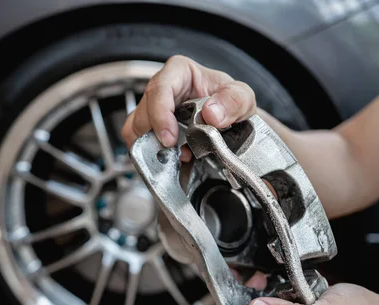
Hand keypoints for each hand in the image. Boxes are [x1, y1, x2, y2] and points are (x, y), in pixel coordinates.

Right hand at [122, 55, 256, 160]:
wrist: (232, 122)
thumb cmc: (230, 102)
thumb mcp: (243, 97)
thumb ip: (233, 101)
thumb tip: (212, 113)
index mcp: (179, 72)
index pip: (159, 89)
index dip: (160, 115)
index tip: (169, 138)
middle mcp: (161, 89)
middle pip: (144, 112)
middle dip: (156, 136)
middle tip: (177, 152)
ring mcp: (152, 110)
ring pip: (135, 129)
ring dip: (152, 148)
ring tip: (176, 156)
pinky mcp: (149, 129)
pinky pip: (138, 143)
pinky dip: (150, 155)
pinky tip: (170, 159)